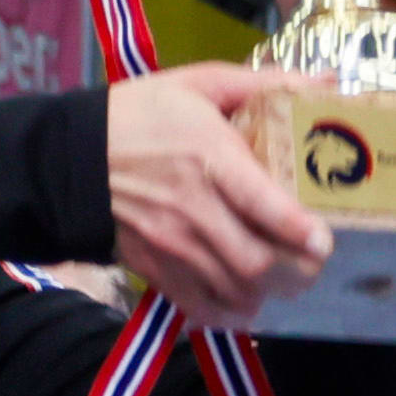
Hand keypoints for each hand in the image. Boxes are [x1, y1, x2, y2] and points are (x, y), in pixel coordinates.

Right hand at [104, 64, 332, 323]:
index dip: (299, 230)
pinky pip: (201, 307)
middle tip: (312, 262)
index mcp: (209, 156)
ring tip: (283, 279)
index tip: (323, 241)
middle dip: (296, 271)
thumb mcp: (199, 83)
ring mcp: (173, 246)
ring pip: (235, 290)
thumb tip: (327, 81)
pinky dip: (230, 313)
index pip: (262, 205)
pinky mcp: (155, 269)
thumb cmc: (140, 115)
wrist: (68, 158)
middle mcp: (193, 209)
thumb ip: (264, 83)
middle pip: (256, 262)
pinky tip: (245, 301)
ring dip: (268, 293)